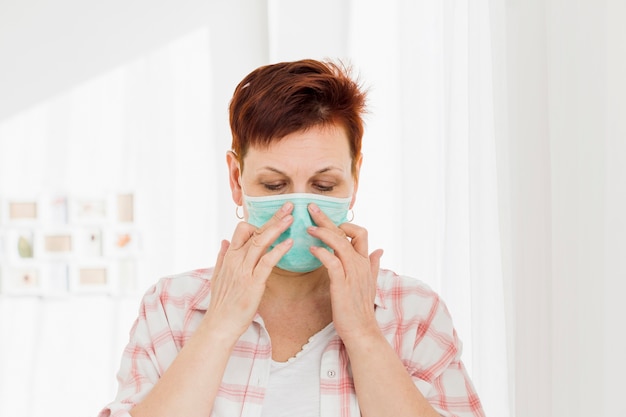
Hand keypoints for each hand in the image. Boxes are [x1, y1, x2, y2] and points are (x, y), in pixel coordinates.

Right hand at [203, 202, 293, 339]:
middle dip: (273, 217)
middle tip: (289, 205)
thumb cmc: (222, 303)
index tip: (276, 217)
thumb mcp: (217, 276)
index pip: (243, 230)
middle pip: (255, 231)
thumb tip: (224, 241)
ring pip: (261, 241)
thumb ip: (222, 257)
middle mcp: (235, 259)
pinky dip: (278, 250)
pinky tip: (289, 243)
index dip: (261, 222)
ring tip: (292, 218)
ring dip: (277, 227)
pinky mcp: (253, 282)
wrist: (219, 325)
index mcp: (229, 257)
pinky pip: (267, 261)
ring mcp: (244, 270)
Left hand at [307, 203, 383, 343]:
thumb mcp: (370, 283)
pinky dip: (321, 253)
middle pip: (346, 233)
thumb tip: (380, 250)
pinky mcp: (342, 284)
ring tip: (308, 228)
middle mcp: (361, 264)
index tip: (328, 221)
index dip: (344, 224)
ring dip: (323, 233)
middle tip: (312, 208)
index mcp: (366, 262)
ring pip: (339, 243)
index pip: (360, 233)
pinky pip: (332, 262)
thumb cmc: (360, 308)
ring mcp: (353, 273)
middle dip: (328, 219)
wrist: (362, 330)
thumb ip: (374, 264)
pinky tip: (311, 249)